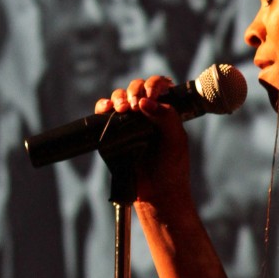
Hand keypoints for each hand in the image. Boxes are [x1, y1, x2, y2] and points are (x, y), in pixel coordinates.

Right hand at [95, 76, 191, 209]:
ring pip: (119, 97)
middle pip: (136, 88)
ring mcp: (128, 122)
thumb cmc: (171, 167)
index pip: (157, 86)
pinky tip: (106, 109)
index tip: (153, 95)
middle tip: (135, 106)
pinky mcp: (113, 133)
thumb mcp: (176, 139)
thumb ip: (166, 117)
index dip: (154, 85)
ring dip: (119, 97)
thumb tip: (144, 101)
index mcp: (164, 110)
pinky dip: (102, 106)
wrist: (156, 192)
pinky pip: (103, 113)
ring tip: (122, 109)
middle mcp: (146, 113)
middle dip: (134, 90)